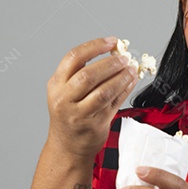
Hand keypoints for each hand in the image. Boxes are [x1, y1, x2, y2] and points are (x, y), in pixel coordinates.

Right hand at [47, 36, 140, 158]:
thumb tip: (114, 52)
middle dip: (110, 64)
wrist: (67, 146)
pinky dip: (125, 90)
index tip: (112, 42)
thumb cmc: (69, 114)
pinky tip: (131, 82)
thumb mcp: (66, 90)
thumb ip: (83, 72)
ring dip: (121, 78)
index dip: (94, 46)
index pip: (74, 58)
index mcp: (56, 84)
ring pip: (103, 91)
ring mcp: (79, 114)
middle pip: (88, 75)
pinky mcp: (94, 125)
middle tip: (124, 58)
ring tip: (131, 70)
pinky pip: (114, 104)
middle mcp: (64, 99)